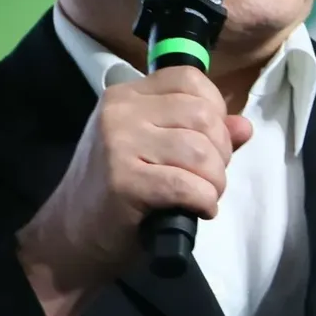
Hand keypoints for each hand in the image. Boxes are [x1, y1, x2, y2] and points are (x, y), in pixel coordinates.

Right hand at [15, 67, 252, 315]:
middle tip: (209, 176)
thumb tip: (244, 126)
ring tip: (203, 194)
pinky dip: (204, 201)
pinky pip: (187, 185)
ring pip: (200, 151)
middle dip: (221, 151)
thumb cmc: (117, 192)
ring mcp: (119, 144)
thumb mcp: (154, 150)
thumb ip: (200, 133)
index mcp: (127, 94)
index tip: (211, 140)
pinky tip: (198, 209)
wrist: (71, 235)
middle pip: (202, 115)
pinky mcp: (124, 181)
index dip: (216, 109)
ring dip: (215, 180)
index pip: (190, 79)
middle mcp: (120, 111)